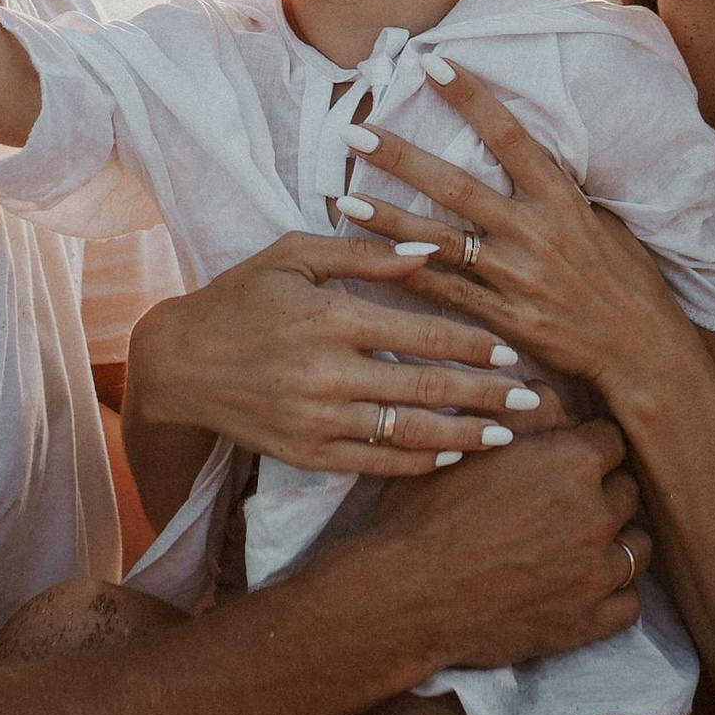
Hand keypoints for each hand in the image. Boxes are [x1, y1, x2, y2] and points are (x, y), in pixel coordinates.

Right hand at [124, 229, 552, 483]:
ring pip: (409, 434)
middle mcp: (326, 374)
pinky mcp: (307, 453)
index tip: (514, 348)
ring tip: (510, 435)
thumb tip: (430, 249)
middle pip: (427, 388)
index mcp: (329, 318)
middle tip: (537, 398)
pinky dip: (419, 463)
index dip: (474, 342)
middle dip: (488, 395)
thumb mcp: (292, 255)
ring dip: (465, 436)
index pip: (421, 333)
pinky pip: (376, 464)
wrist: (177, 364)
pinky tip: (453, 456)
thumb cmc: (240, 297)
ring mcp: (317, 421)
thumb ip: (363, 252)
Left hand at [340, 59, 696, 409]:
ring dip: (389, 220)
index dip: (471, 97)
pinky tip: (371, 264)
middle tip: (355, 131)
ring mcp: (517, 278)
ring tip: (344, 199)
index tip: (432, 64)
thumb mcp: (604, 223)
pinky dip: (410, 279)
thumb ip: (560, 195)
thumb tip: (529, 161)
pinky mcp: (506, 321)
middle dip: (402, 158)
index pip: (509, 136)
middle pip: (457, 187)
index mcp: (561, 200)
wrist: (645, 353)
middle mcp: (535, 233)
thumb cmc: (630, 284)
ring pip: (440, 241)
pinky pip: (448, 296)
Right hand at [362, 417, 651, 667]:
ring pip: (638, 545)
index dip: (586, 447)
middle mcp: (596, 514)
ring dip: (616, 540)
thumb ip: (519, 413)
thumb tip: (549, 393)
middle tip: (567, 502)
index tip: (567, 459)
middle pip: (627, 490)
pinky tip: (585, 584)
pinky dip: (613, 592)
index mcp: (571, 462)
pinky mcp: (588, 622)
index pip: (611, 441)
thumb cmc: (424, 515)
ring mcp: (597, 572)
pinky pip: (630, 602)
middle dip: (602, 491)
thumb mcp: (464, 445)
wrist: (404, 597)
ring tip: (581, 543)